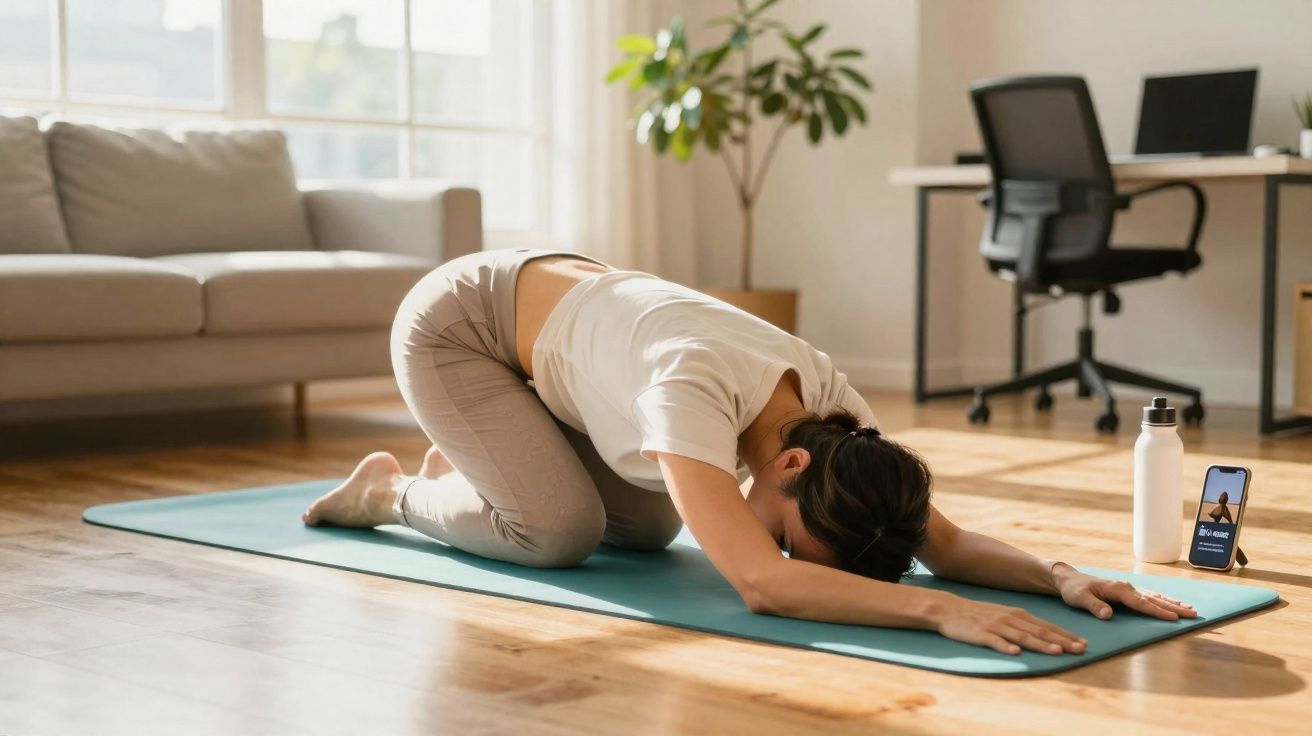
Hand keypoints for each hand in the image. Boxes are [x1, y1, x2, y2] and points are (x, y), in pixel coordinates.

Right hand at [932, 595, 1087, 655]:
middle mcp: (1009, 618)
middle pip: (1039, 631)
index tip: (1084, 643)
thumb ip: (1021, 624)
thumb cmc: (978, 614)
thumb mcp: (1003, 615)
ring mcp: (995, 626)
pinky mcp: (980, 633)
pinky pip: (994, 641)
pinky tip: (1015, 653)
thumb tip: (1044, 635)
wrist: (948, 609)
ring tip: (1056, 651)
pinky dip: (1005, 646)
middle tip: (1080, 649)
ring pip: (1022, 636)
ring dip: (1040, 644)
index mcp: (1017, 614)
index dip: (1066, 634)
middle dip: (1062, 640)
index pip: (1047, 625)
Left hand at [1051, 562, 1196, 621]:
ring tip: (1190, 609)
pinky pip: (1150, 597)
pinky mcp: (1128, 592)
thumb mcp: (1079, 599)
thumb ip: (1094, 606)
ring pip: (1155, 597)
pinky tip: (1174, 605)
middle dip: (1174, 607)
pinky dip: (1163, 601)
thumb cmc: (1074, 590)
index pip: (1141, 603)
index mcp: (1117, 589)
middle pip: (1154, 599)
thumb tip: (1108, 615)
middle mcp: (1127, 587)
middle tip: (1193, 614)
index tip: (1173, 618)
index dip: (1157, 611)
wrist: (1069, 580)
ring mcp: (1129, 589)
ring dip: (1173, 603)